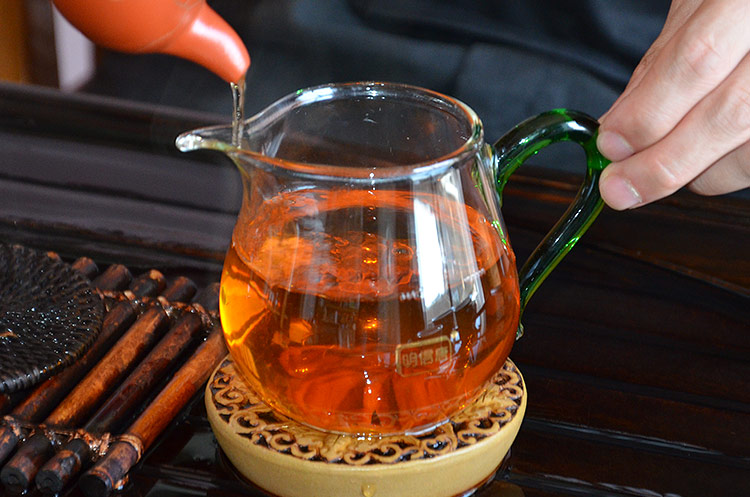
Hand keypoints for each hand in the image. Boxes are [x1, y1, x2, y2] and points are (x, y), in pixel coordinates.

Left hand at [597, 0, 749, 209]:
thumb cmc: (741, 0)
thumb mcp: (699, 5)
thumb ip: (661, 65)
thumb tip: (618, 126)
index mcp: (745, 1)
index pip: (697, 61)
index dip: (648, 112)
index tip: (609, 144)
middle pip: (730, 114)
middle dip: (663, 163)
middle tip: (619, 187)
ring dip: (697, 171)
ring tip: (667, 158)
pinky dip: (728, 168)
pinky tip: (709, 151)